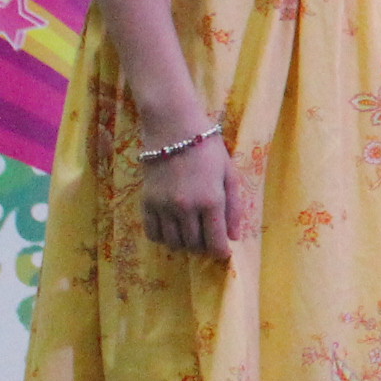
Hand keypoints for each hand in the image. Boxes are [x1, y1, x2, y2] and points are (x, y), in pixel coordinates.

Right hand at [139, 132, 242, 259]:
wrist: (173, 127)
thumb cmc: (208, 148)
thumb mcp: (230, 174)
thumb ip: (233, 208)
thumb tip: (234, 236)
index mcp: (211, 201)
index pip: (214, 242)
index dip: (220, 252)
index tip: (223, 253)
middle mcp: (185, 208)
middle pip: (194, 245)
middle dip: (203, 247)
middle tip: (208, 239)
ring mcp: (163, 206)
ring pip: (173, 242)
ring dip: (184, 243)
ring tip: (192, 233)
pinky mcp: (146, 202)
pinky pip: (152, 233)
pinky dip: (163, 237)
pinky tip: (173, 229)